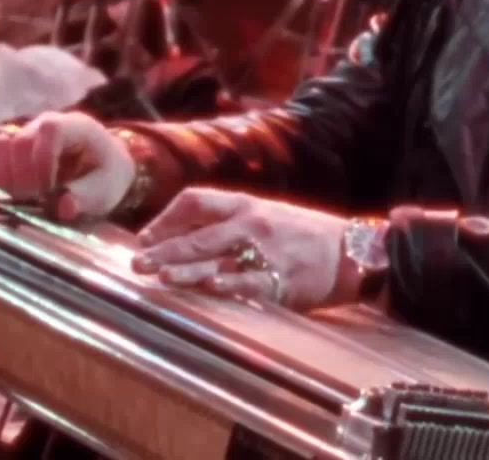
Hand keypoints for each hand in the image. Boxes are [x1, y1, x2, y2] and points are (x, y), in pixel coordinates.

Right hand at [0, 112, 134, 222]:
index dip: (45, 161)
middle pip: (18, 141)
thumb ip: (88, 196)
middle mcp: (39, 126)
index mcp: (72, 125)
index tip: (52, 191)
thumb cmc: (105, 175)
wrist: (99, 172)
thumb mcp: (107, 187)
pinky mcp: (5, 162)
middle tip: (39, 200)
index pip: (49, 129)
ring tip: (23, 201)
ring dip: (5, 180)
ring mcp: (19, 141)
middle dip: (26, 176)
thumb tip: (64, 207)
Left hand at [131, 188, 352, 310]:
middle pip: (199, 236)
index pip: (195, 200)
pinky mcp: (281, 279)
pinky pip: (250, 282)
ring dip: (187, 271)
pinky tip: (210, 288)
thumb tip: (182, 238)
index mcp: (245, 204)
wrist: (350, 250)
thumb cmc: (303, 234)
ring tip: (161, 278)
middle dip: (165, 250)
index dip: (166, 218)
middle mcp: (251, 224)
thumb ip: (228, 222)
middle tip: (137, 263)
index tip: (144, 236)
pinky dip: (230, 285)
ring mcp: (266, 252)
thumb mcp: (265, 215)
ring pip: (218, 261)